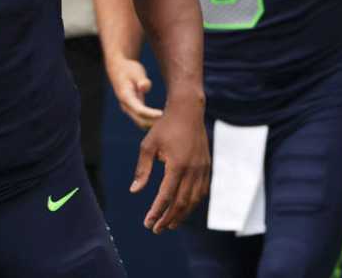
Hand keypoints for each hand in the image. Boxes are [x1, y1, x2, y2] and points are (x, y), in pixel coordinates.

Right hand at [107, 57, 162, 129]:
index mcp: (125, 96)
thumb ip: (141, 79)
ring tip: (169, 119)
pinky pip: (143, 119)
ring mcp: (129, 109)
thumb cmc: (129, 69)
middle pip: (140, 121)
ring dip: (154, 123)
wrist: (118, 68)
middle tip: (171, 120)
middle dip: (154, 122)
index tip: (163, 114)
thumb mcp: (136, 71)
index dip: (151, 114)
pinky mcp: (134, 108)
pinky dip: (153, 120)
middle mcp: (126, 106)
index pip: (139, 110)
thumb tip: (143, 87)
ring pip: (142, 123)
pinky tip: (165, 115)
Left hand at [130, 100, 210, 233]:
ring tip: (170, 224)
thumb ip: (142, 170)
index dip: (157, 212)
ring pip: (194, 200)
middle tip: (156, 229)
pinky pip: (202, 191)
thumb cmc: (164, 127)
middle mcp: (192, 169)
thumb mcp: (148, 146)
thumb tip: (134, 191)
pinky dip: (193, 203)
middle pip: (181, 202)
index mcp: (177, 165)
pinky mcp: (207, 166)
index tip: (148, 223)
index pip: (166, 196)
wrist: (188, 110)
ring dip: (182, 214)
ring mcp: (202, 168)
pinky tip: (184, 208)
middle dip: (168, 218)